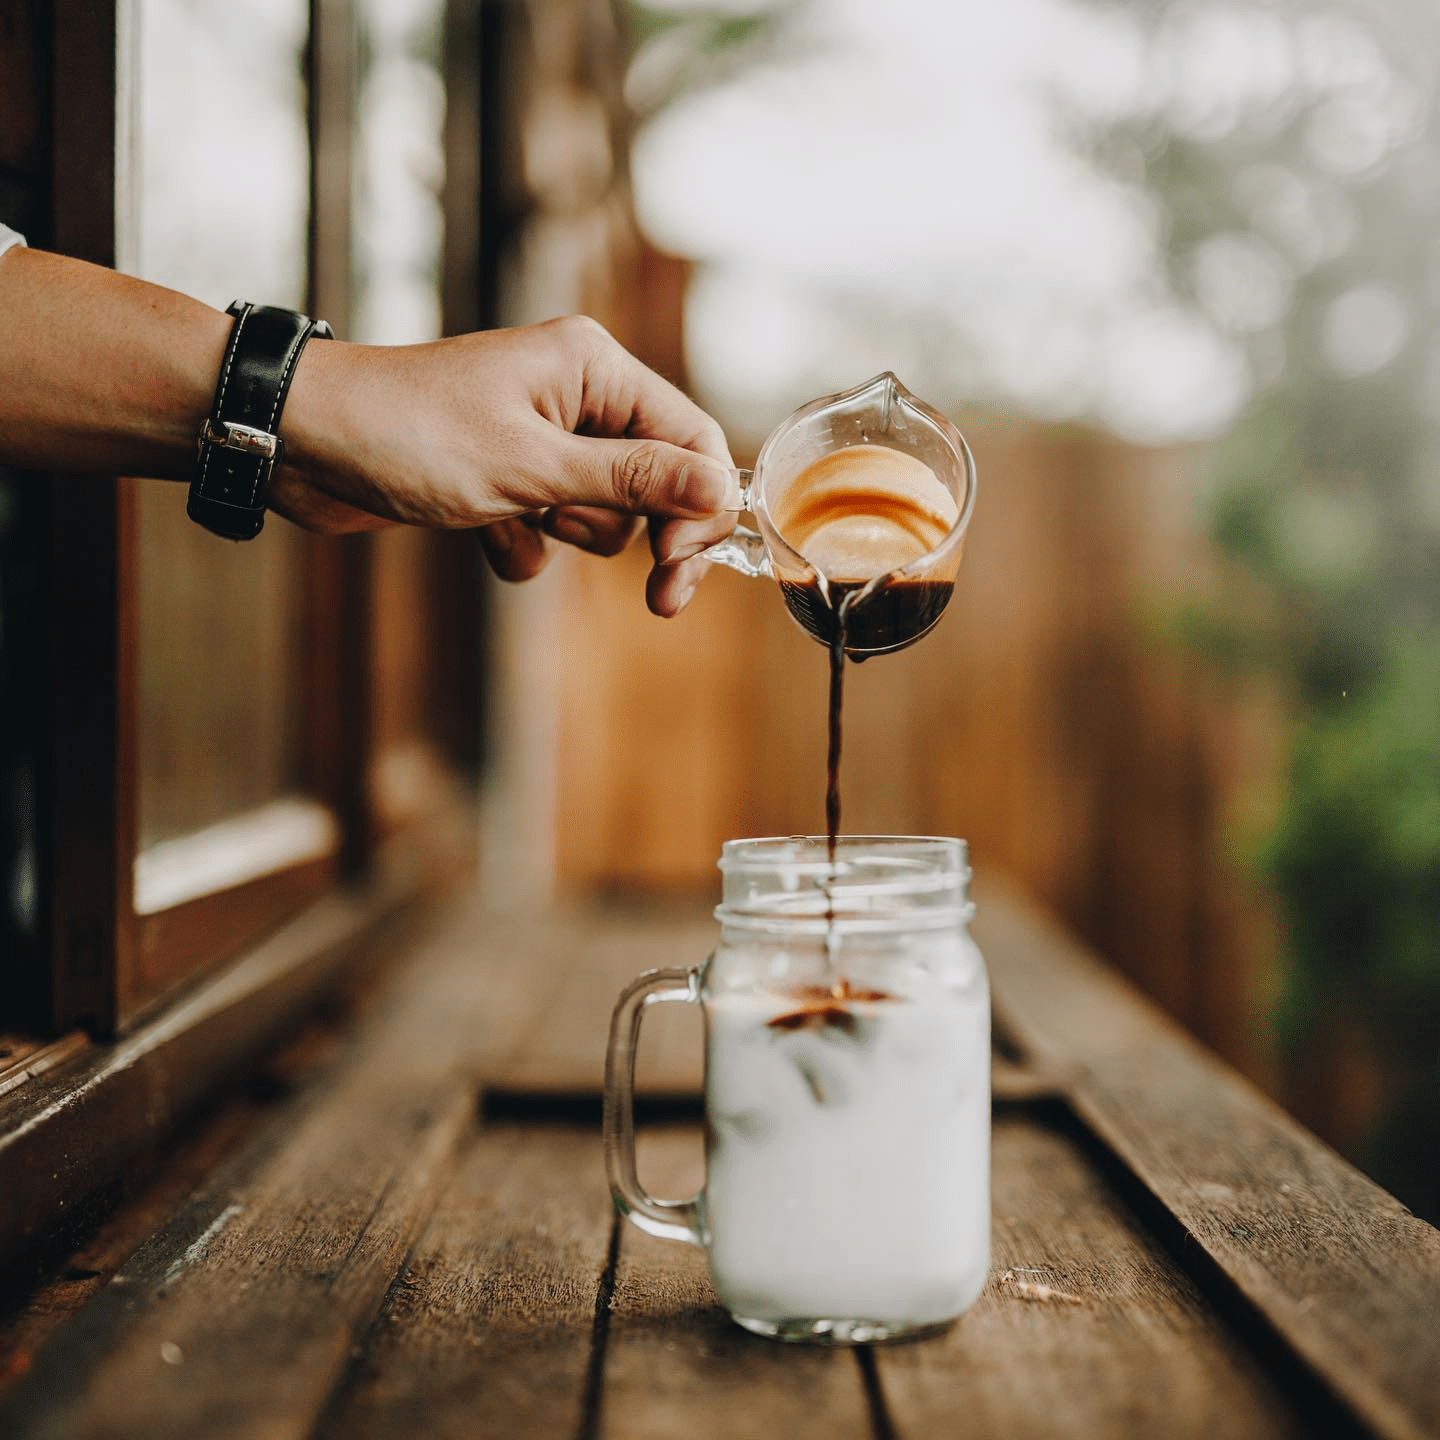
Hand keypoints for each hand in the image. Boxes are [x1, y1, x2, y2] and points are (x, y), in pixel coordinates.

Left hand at [277, 315, 738, 615]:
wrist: (300, 443)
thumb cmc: (407, 435)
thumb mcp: (533, 466)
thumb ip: (634, 480)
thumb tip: (721, 489)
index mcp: (592, 368)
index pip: (691, 437)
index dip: (701, 506)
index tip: (682, 564)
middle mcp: (574, 396)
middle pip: (658, 481)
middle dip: (648, 535)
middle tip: (660, 599)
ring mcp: (538, 437)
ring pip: (603, 512)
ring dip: (569, 534)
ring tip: (517, 517)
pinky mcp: (504, 477)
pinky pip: (549, 529)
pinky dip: (524, 543)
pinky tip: (481, 531)